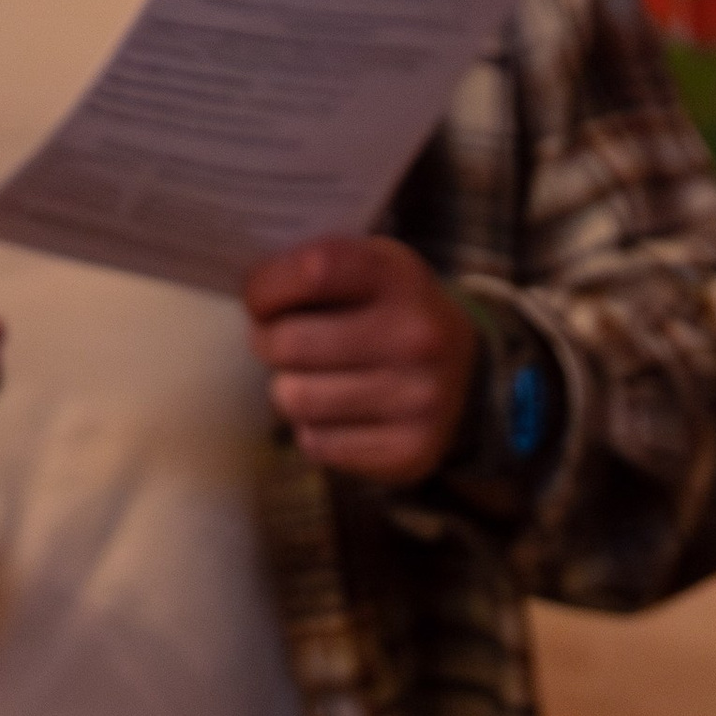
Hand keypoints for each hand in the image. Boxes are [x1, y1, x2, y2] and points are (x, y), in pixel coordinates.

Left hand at [245, 234, 475, 486]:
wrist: (465, 372)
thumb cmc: (390, 312)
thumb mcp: (368, 266)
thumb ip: (313, 265)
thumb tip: (249, 294)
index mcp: (400, 277)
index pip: (310, 272)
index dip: (265, 288)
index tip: (260, 299)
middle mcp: (416, 337)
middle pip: (290, 343)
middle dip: (267, 342)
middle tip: (277, 343)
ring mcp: (418, 399)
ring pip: (296, 399)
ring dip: (287, 390)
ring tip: (307, 378)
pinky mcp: (409, 450)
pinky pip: (318, 444)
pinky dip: (313, 430)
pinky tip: (335, 413)